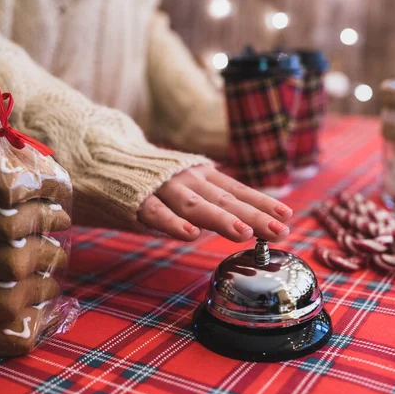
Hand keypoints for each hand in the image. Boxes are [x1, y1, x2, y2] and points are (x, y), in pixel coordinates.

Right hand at [138, 165, 292, 241]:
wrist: (107, 158)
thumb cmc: (155, 179)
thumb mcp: (189, 185)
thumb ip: (211, 201)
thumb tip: (246, 223)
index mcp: (203, 176)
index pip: (238, 191)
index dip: (263, 203)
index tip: (287, 216)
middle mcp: (189, 178)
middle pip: (225, 200)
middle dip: (254, 217)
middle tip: (280, 232)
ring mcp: (164, 188)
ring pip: (196, 205)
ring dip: (221, 220)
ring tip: (244, 234)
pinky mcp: (138, 200)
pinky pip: (156, 213)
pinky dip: (172, 223)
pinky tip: (190, 235)